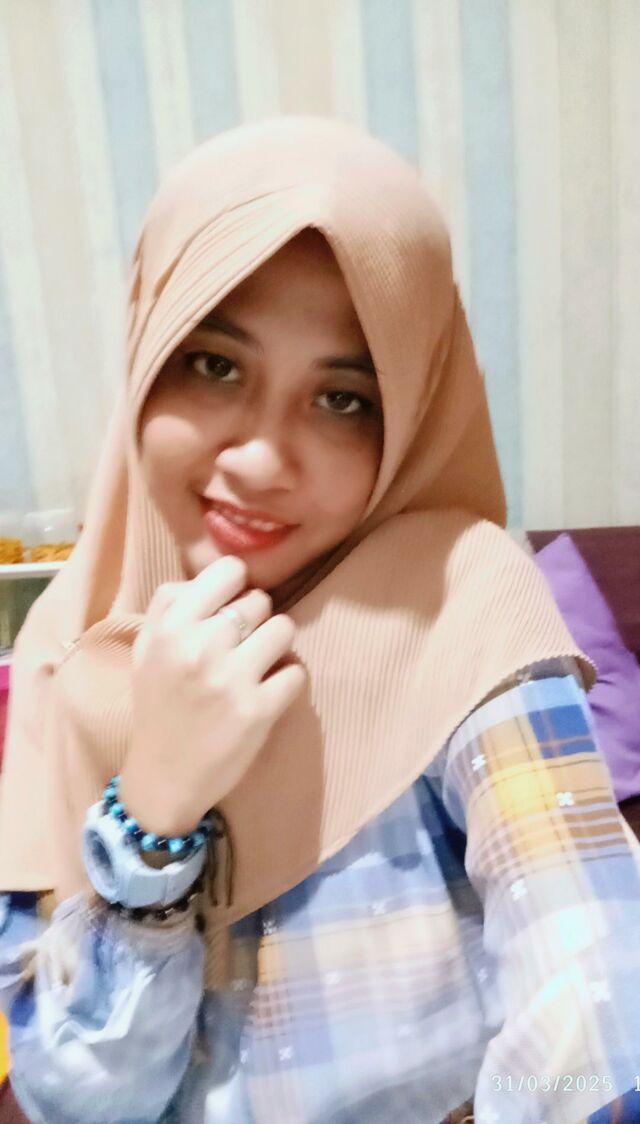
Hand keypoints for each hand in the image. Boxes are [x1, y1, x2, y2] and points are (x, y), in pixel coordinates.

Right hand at [118, 555, 306, 836]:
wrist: (165, 777)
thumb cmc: (159, 705)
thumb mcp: (148, 649)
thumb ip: (171, 605)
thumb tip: (216, 575)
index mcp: (171, 628)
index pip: (228, 570)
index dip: (236, 584)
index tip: (232, 604)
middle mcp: (200, 647)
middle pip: (259, 601)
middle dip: (257, 620)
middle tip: (242, 645)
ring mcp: (232, 679)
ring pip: (285, 629)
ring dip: (277, 645)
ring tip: (259, 664)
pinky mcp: (259, 710)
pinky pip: (297, 671)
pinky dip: (288, 681)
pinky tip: (268, 692)